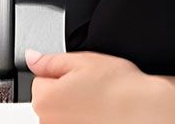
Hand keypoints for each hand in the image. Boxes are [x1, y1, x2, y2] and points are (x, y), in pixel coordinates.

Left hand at [27, 48, 172, 123]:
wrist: (143, 112)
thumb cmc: (118, 88)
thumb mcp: (84, 60)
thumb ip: (51, 60)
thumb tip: (32, 57)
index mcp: (45, 99)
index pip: (40, 79)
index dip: (61, 73)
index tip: (78, 75)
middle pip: (48, 100)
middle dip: (65, 91)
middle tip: (90, 86)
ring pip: (61, 115)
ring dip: (73, 108)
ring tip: (97, 101)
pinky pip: (72, 123)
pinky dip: (82, 119)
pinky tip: (97, 115)